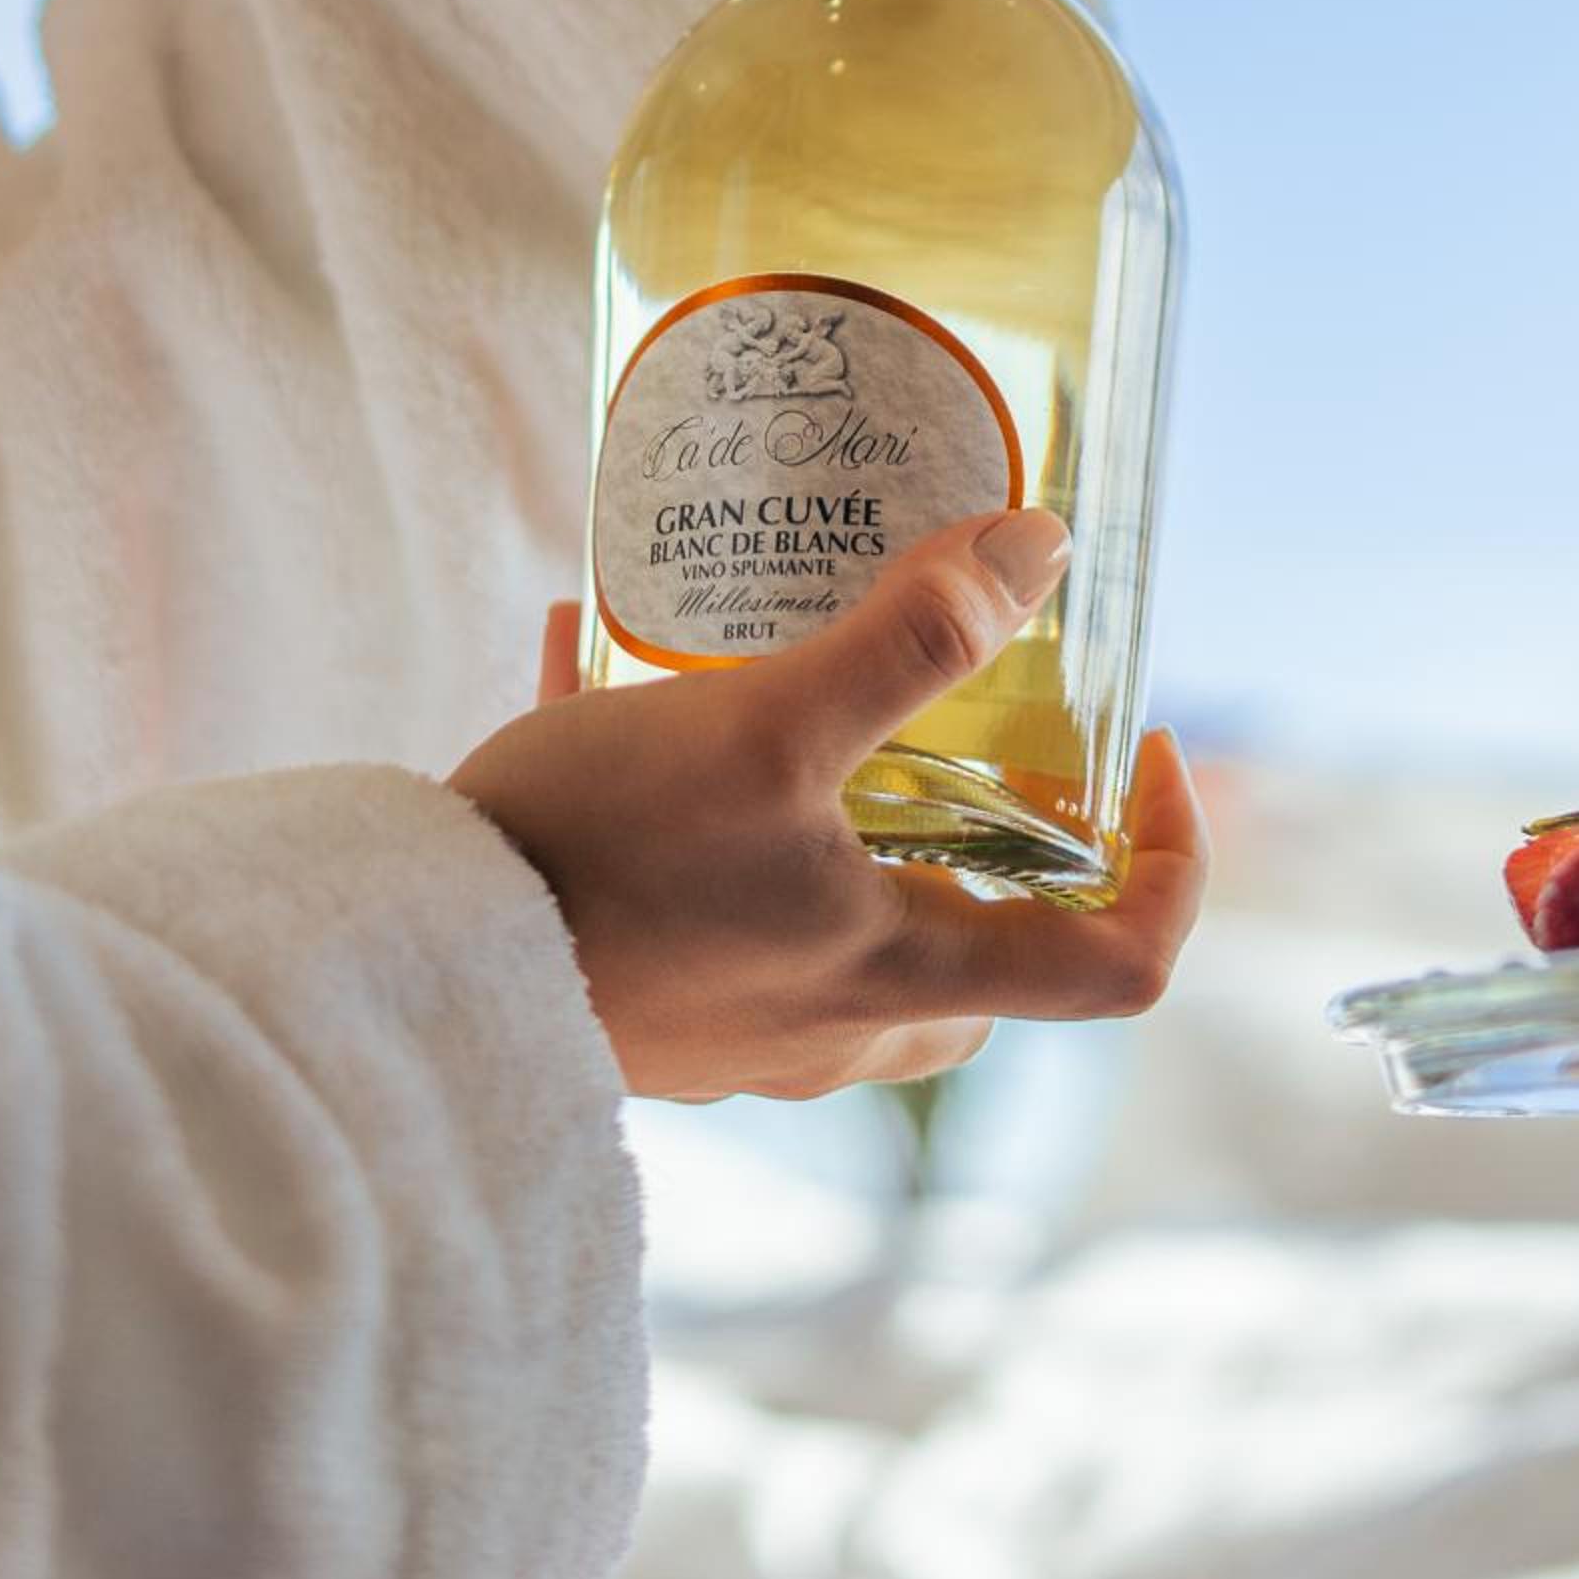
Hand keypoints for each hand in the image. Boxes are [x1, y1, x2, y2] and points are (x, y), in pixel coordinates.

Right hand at [452, 511, 1209, 1100]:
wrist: (405, 972)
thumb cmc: (598, 864)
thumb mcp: (767, 727)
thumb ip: (909, 640)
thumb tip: (1039, 553)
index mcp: (901, 976)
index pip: (1121, 969)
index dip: (1174, 864)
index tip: (1147, 755)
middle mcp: (834, 1026)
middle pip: (988, 954)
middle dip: (1005, 843)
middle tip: (978, 727)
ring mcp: (736, 1026)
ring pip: (848, 925)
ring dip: (844, 808)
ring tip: (791, 681)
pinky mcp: (639, 997)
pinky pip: (703, 890)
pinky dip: (684, 787)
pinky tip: (590, 650)